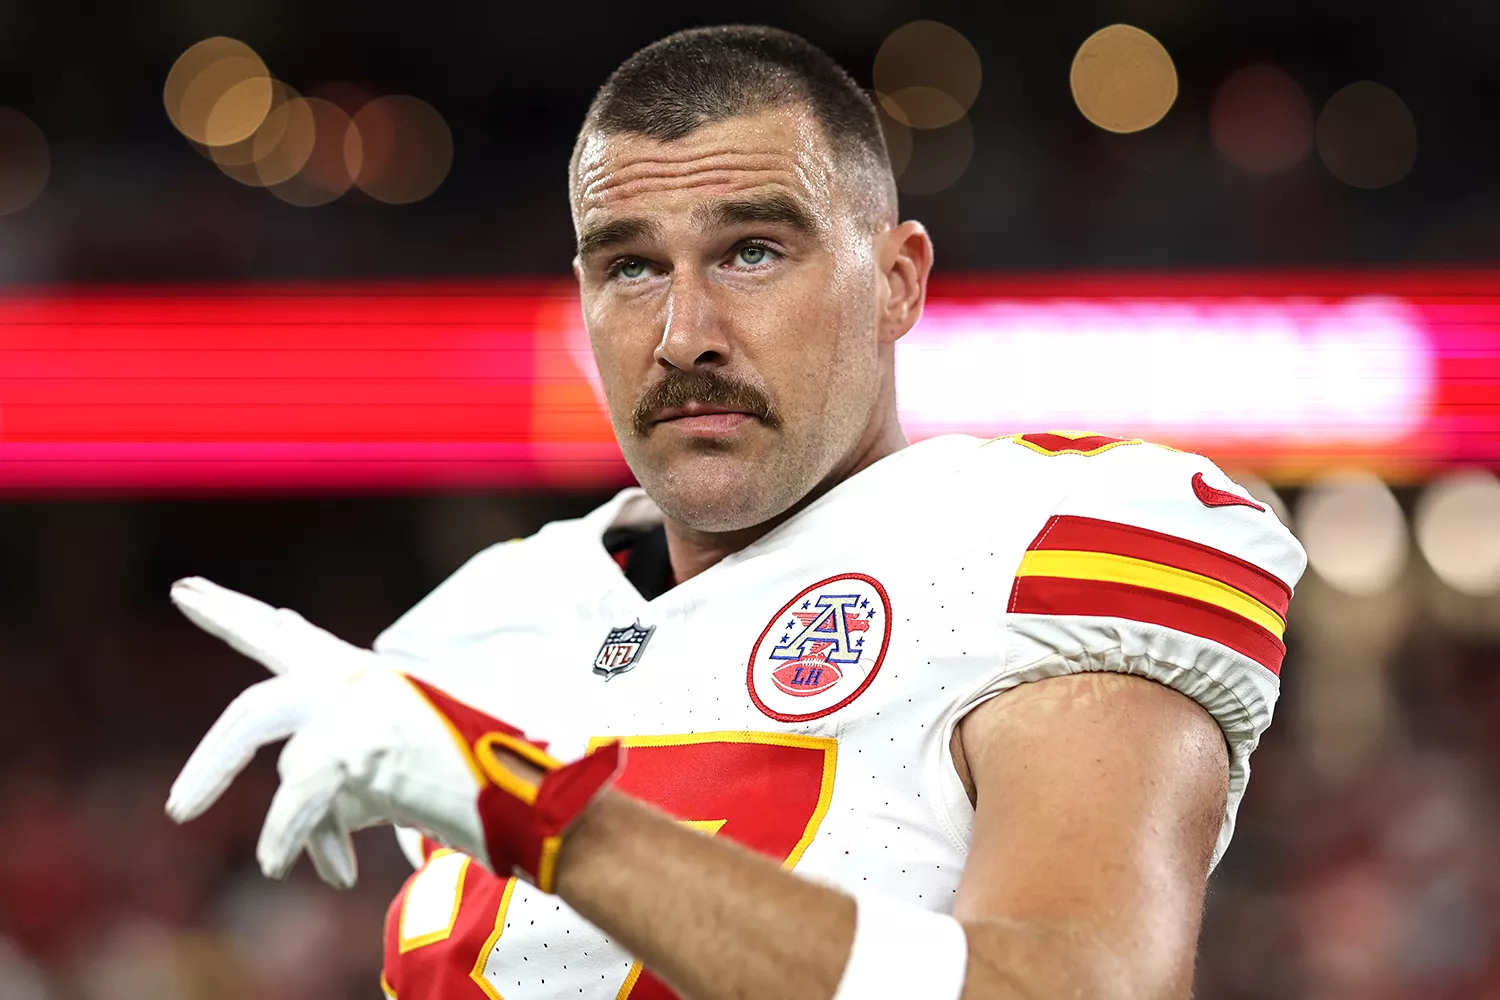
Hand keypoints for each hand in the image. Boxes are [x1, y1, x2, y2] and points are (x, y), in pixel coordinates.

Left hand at [165, 577, 621, 890]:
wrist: (528, 790)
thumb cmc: (467, 782)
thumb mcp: (385, 775)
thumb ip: (333, 783)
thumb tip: (286, 831)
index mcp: (363, 676)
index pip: (284, 636)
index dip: (230, 614)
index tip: (186, 589)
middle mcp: (356, 680)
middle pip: (257, 708)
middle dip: (212, 762)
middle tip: (177, 810)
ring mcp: (359, 708)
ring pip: (286, 768)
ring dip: (285, 827)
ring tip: (280, 864)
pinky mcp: (363, 745)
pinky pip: (300, 801)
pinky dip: (293, 838)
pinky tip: (304, 867)